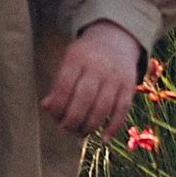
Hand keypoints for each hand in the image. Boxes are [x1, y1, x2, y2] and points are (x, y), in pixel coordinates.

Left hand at [43, 21, 142, 136]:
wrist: (115, 39)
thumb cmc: (85, 57)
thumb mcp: (68, 62)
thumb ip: (58, 84)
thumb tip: (46, 107)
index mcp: (77, 58)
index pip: (65, 86)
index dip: (58, 106)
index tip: (55, 116)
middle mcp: (98, 67)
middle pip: (84, 99)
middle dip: (73, 120)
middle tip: (66, 129)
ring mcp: (115, 76)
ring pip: (103, 107)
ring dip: (91, 126)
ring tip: (81, 133)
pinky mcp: (129, 85)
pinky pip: (122, 109)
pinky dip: (114, 127)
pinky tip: (104, 138)